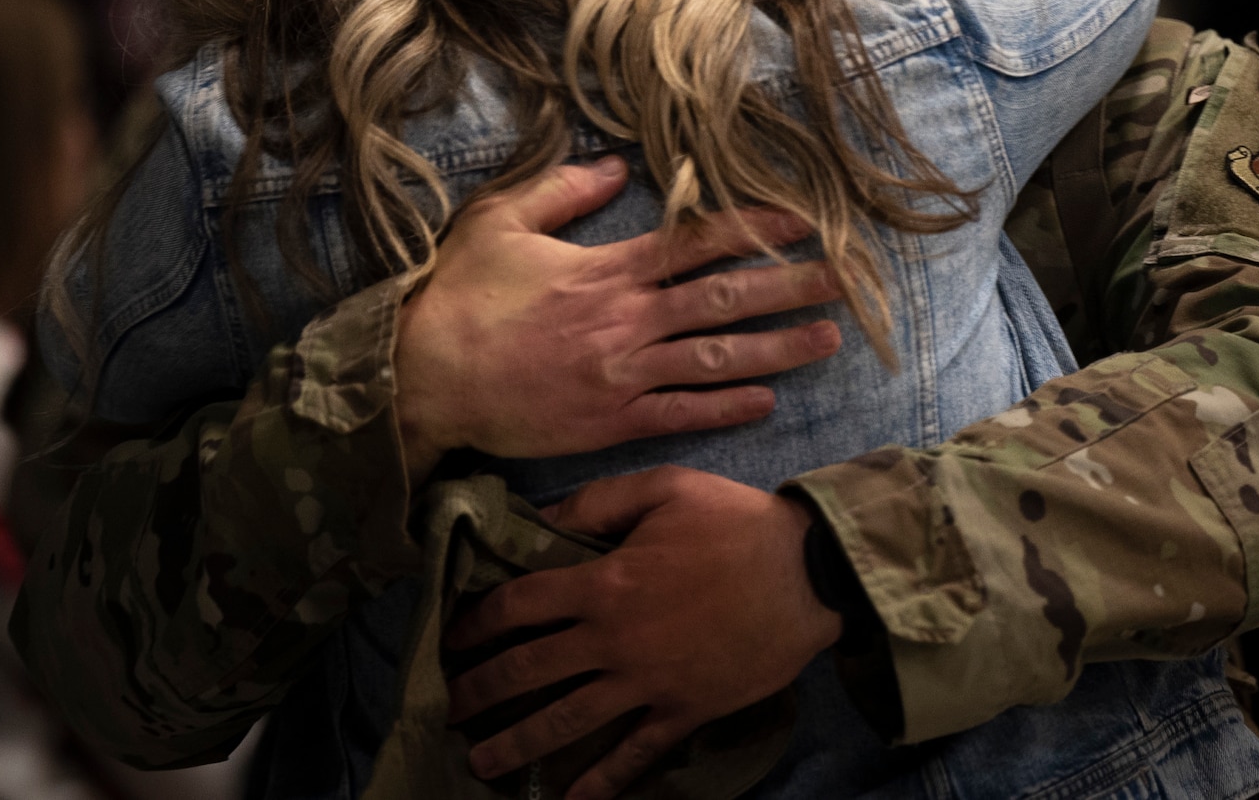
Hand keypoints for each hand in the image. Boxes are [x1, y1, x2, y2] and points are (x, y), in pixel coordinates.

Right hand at [394, 157, 843, 481]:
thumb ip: (564, 190)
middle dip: (791, 287)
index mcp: (606, 270)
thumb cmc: (457, 297)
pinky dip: (727, 408)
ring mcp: (623, 376)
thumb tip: (619, 166)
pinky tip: (767, 400)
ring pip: (717, 359)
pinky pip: (682, 414)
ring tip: (827, 340)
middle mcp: (626, 321)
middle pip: (725, 299)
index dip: (755, 230)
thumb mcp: (500, 221)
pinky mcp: (611, 423)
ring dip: (778, 349)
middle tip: (848, 280)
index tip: (805, 222)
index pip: (697, 243)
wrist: (423, 380)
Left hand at [444, 466, 842, 799]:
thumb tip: (543, 518)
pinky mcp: (684, 710)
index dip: (478, 621)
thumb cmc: (737, 523)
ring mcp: (648, 682)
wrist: (810, 573)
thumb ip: (599, 502)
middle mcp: (613, 640)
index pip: (519, 605)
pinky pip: (635, 753)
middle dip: (479, 692)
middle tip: (449, 709)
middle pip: (527, 673)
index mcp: (603, 583)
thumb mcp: (665, 488)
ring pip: (567, 723)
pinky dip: (602, 783)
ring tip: (482, 762)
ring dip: (518, 744)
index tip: (455, 636)